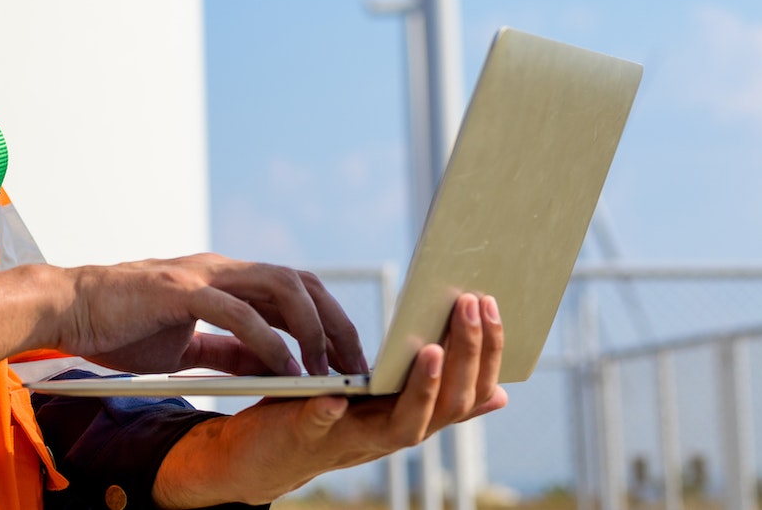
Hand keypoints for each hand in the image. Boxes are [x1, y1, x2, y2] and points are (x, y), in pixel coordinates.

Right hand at [65, 256, 366, 378]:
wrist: (67, 309)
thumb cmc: (121, 326)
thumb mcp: (186, 345)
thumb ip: (227, 351)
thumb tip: (271, 367)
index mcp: (223, 280)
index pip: (293, 290)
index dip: (327, 322)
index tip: (347, 362)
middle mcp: (220, 270)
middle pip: (300, 282)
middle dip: (335, 323)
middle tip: (354, 367)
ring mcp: (201, 276)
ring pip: (279, 287)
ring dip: (310, 328)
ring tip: (323, 369)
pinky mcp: (178, 291)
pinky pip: (236, 312)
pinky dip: (267, 340)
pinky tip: (284, 369)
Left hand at [151, 292, 508, 509]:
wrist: (260, 456)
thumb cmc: (327, 418)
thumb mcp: (384, 404)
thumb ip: (434, 396)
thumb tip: (501, 393)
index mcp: (412, 417)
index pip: (469, 393)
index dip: (486, 353)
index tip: (491, 304)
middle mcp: (391, 435)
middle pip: (447, 408)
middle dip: (466, 357)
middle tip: (471, 306)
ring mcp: (351, 441)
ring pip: (402, 427)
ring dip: (422, 390)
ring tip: (432, 351)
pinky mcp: (305, 438)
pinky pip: (320, 428)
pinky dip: (329, 414)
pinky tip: (333, 395)